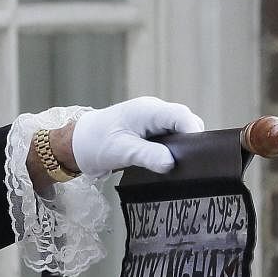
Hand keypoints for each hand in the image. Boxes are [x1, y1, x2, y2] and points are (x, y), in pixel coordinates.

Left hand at [71, 96, 204, 173]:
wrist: (78, 144)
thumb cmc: (96, 144)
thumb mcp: (121, 151)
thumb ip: (147, 155)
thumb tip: (171, 163)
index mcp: (147, 111)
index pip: (181, 116)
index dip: (193, 132)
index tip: (199, 152)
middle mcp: (154, 112)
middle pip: (184, 123)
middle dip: (190, 142)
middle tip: (190, 164)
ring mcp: (153, 121)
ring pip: (179, 131)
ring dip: (182, 147)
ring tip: (181, 166)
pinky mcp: (151, 132)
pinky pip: (170, 138)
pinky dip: (173, 149)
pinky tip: (169, 163)